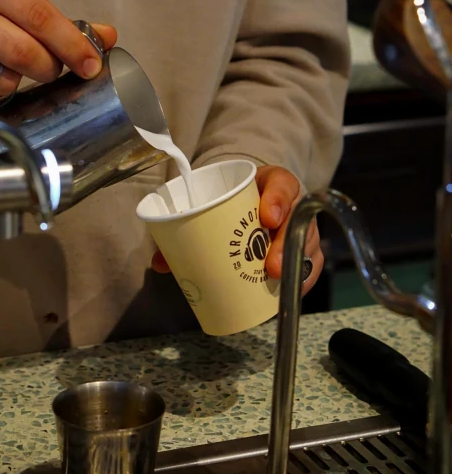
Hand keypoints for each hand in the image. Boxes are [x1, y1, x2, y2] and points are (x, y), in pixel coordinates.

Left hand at [152, 165, 322, 294]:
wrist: (249, 201)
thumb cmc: (231, 203)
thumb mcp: (215, 203)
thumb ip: (189, 228)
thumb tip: (162, 262)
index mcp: (270, 183)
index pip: (282, 183)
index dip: (277, 199)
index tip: (266, 217)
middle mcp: (290, 203)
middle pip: (297, 218)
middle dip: (285, 244)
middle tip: (269, 266)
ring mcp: (300, 226)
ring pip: (306, 242)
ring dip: (295, 264)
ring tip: (276, 281)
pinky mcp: (304, 247)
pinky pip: (312, 263)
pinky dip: (303, 278)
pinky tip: (293, 290)